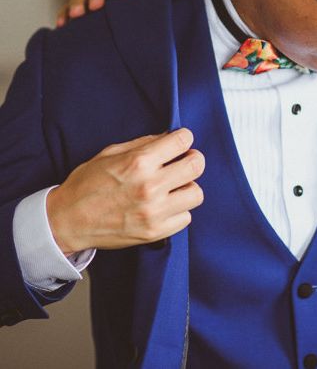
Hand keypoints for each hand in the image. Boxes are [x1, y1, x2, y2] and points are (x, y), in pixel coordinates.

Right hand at [46, 129, 203, 253]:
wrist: (66, 221)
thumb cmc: (87, 183)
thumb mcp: (111, 153)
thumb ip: (144, 143)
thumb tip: (170, 137)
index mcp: (139, 162)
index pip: (184, 140)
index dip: (184, 139)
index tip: (180, 143)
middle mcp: (150, 186)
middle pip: (197, 165)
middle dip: (192, 160)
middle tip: (182, 163)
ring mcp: (154, 212)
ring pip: (196, 193)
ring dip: (187, 188)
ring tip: (172, 188)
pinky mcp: (155, 232)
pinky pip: (186, 217)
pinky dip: (178, 211)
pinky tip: (164, 206)